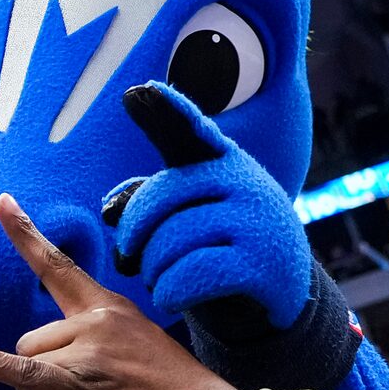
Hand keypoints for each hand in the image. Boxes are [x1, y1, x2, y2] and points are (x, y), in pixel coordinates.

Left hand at [0, 195, 253, 389]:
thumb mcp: (116, 383)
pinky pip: (20, 370)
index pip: (58, 266)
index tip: (1, 201)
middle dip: (42, 376)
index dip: (26, 235)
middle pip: (30, 341)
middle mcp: (96, 318)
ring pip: (27, 366)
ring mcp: (87, 346)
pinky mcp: (78, 379)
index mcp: (108, 307)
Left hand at [102, 83, 315, 327]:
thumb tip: (110, 208)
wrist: (278, 293)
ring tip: (156, 281)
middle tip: (127, 256)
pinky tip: (168, 298)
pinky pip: (192, 274)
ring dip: (153, 269)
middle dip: (135, 230)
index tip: (140, 91)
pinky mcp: (261, 265)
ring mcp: (257, 221)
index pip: (192, 132)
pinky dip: (170, 291)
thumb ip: (150, 200)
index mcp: (224, 162)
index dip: (167, 111)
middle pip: (165, 194)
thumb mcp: (190, 216)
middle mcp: (245, 182)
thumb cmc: (221, 246)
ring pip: (173, 240)